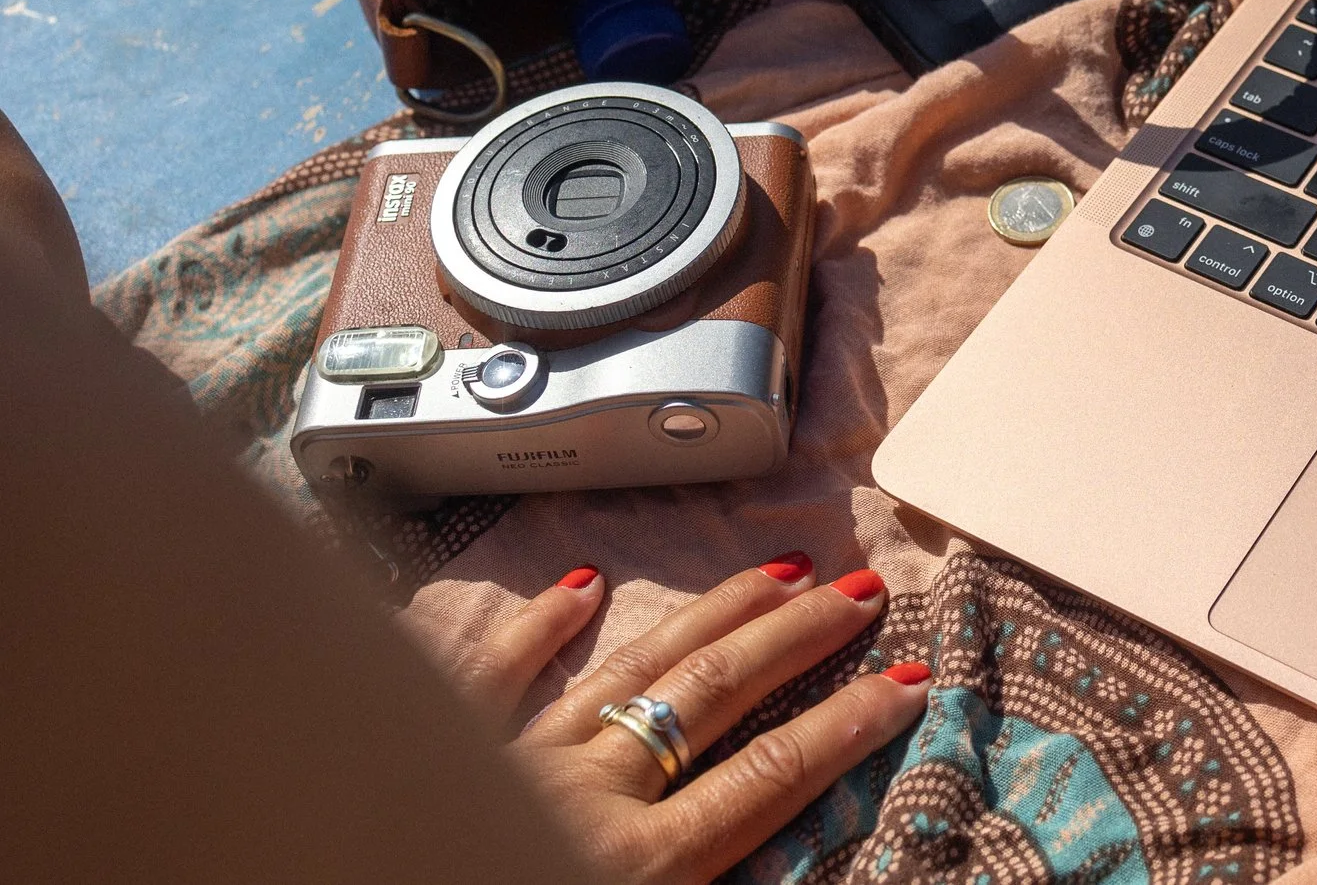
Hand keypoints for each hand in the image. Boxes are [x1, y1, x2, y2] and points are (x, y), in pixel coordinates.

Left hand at [432, 554, 929, 884]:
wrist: (303, 873)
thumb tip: (802, 877)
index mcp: (633, 871)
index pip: (765, 781)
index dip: (844, 729)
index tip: (904, 682)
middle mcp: (581, 799)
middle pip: (711, 701)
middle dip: (797, 641)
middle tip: (862, 592)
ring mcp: (508, 766)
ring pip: (627, 672)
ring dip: (710, 617)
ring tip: (779, 572)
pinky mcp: (433, 755)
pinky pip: (489, 676)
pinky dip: (539, 628)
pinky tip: (582, 585)